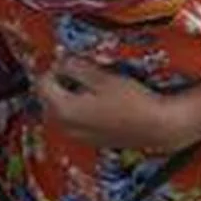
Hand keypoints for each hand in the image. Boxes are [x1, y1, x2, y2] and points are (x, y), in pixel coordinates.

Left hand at [34, 56, 189, 151]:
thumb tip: (61, 60)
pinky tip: (99, 101)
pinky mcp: (91, 140)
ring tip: (91, 84)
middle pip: (49, 98)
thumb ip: (75, 67)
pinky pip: (75, 120)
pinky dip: (80, 108)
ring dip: (69, 95)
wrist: (157, 127)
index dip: (54, 67)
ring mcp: (78, 136)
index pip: (42, 83)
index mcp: (63, 110)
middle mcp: (66, 127)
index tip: (70, 60)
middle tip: (79, 69)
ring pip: (62, 110)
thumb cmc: (131, 101)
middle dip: (59, 81)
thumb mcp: (101, 78)